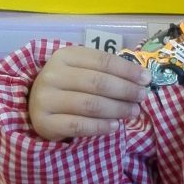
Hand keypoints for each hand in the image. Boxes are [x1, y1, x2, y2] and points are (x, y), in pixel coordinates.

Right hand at [28, 46, 150, 140]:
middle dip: (125, 90)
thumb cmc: (68, 86)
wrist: (37, 106)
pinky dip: (100, 126)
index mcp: (64, 56)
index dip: (127, 70)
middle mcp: (52, 75)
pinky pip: (78, 125)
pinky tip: (115, 126)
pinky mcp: (44, 122)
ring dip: (117, 109)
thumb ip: (107, 71)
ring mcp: (45, 99)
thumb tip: (143, 78)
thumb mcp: (83, 70)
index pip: (102, 61)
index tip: (147, 79)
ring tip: (133, 112)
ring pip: (90, 104)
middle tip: (142, 97)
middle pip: (98, 82)